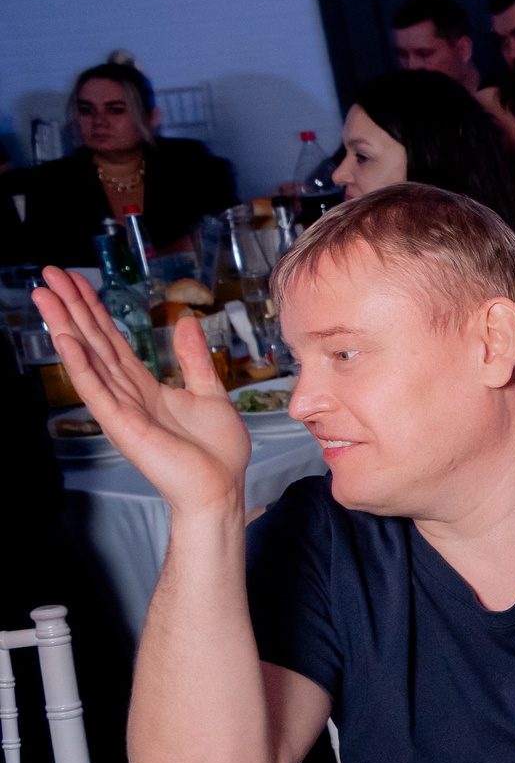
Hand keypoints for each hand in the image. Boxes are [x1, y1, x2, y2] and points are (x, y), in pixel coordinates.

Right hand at [31, 268, 250, 516]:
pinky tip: (66, 340)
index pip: (112, 340)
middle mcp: (126, 394)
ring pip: (88, 359)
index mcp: (144, 387)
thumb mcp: (210, 393)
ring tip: (45, 296)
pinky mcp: (123, 426)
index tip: (76, 281)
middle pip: (93, 342)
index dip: (94, 310)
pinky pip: (97, 391)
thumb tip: (185, 322)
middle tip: (48, 274)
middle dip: (71, 307)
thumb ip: (193, 359)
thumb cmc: (217, 452)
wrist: (221, 489)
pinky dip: (81, 365)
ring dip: (66, 326)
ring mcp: (121, 409)